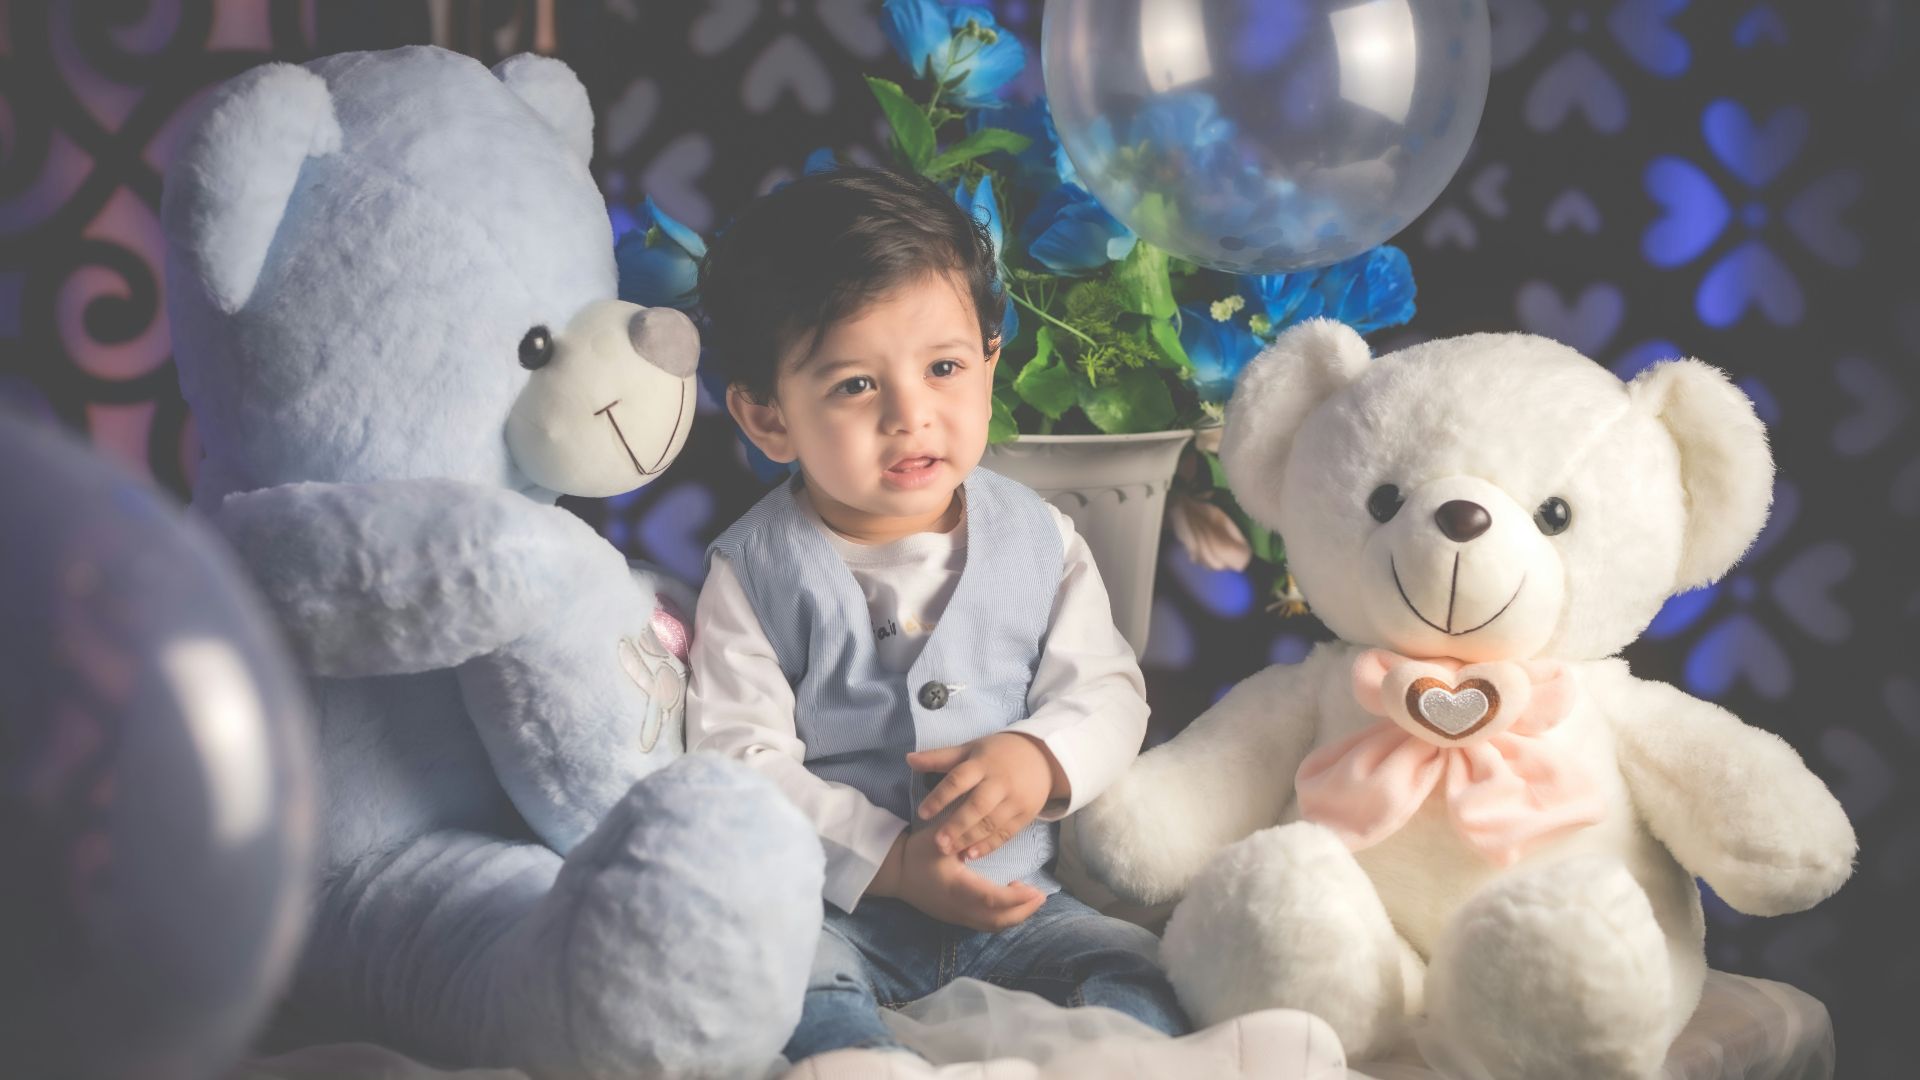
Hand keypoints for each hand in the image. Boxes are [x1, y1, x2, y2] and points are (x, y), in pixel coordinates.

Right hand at [868, 828, 1046, 930]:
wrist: (895, 874)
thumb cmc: (917, 853)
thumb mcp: (938, 838)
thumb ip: (961, 831)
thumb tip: (986, 821)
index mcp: (955, 887)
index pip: (991, 899)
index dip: (1015, 898)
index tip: (1034, 890)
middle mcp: (958, 908)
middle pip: (997, 920)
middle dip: (1022, 911)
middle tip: (1041, 896)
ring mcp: (956, 916)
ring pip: (992, 925)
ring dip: (1015, 916)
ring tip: (1030, 898)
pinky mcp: (956, 918)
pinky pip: (985, 925)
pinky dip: (1004, 917)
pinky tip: (1011, 901)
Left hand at [907, 732, 1067, 861]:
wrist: (1042, 758)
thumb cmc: (997, 754)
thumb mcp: (970, 749)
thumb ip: (940, 758)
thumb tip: (908, 759)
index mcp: (982, 764)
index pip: (959, 779)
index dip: (940, 796)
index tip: (922, 812)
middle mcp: (999, 782)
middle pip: (977, 806)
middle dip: (957, 825)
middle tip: (937, 843)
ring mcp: (1014, 800)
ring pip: (991, 823)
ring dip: (970, 839)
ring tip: (950, 851)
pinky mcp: (1025, 815)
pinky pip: (1006, 833)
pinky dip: (989, 845)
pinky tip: (971, 854)